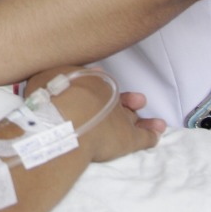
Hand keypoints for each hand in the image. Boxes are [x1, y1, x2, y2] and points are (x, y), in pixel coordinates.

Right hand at [46, 75, 163, 162]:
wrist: (68, 118)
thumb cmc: (54, 97)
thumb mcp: (52, 77)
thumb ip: (68, 74)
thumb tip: (93, 72)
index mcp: (91, 83)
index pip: (101, 85)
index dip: (102, 87)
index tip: (104, 84)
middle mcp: (108, 99)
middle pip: (120, 101)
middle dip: (129, 100)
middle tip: (138, 100)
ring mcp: (121, 118)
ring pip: (135, 119)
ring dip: (144, 118)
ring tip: (156, 121)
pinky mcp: (129, 139)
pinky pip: (145, 137)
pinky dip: (152, 134)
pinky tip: (158, 134)